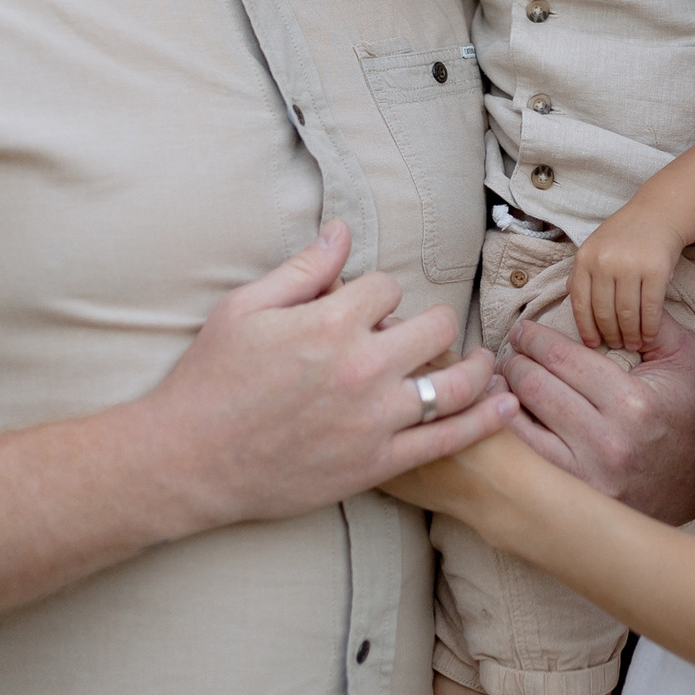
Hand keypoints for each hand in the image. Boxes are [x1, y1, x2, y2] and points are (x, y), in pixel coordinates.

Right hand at [139, 222, 517, 529]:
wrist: (187, 460)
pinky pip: (449, 439)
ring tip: (480, 362)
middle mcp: (361, 367)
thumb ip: (302, 270)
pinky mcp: (378, 463)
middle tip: (420, 335)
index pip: (388, 288)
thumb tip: (342, 231)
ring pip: (454, 381)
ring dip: (475, 367)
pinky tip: (507, 405)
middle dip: (429, 324)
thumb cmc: (210, 380)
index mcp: (330, 322)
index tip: (366, 309)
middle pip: (434, 327)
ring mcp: (374, 418)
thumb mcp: (244, 308)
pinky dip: (486, 421)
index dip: (379, 294)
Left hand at [499, 317, 694, 524]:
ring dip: (504, 395)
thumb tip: (618, 291)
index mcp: (633, 401)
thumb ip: (653, 321)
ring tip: (500, 380)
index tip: (522, 331)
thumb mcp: (681, 360)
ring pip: (521, 423)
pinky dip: (507, 431)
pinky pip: (524, 456)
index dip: (534, 339)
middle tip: (509, 353)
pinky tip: (503, 413)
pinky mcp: (574, 493)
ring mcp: (588, 472)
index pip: (564, 359)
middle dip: (514, 362)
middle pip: (536, 386)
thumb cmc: (683, 412)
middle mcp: (608, 439)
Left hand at [569, 207, 685, 350]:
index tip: (593, 345)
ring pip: (627, 314)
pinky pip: (650, 308)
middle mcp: (605, 262)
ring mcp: (631, 266)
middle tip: (617, 346)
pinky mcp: (656, 270)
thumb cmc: (624, 236)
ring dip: (631, 335)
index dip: (586, 329)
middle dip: (611, 335)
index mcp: (585, 258)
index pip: (580, 303)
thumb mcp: (595, 248)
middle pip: (604, 313)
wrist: (658, 214)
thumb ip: (583, 275)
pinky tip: (650, 336)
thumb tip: (574, 305)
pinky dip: (650, 327)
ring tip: (634, 345)